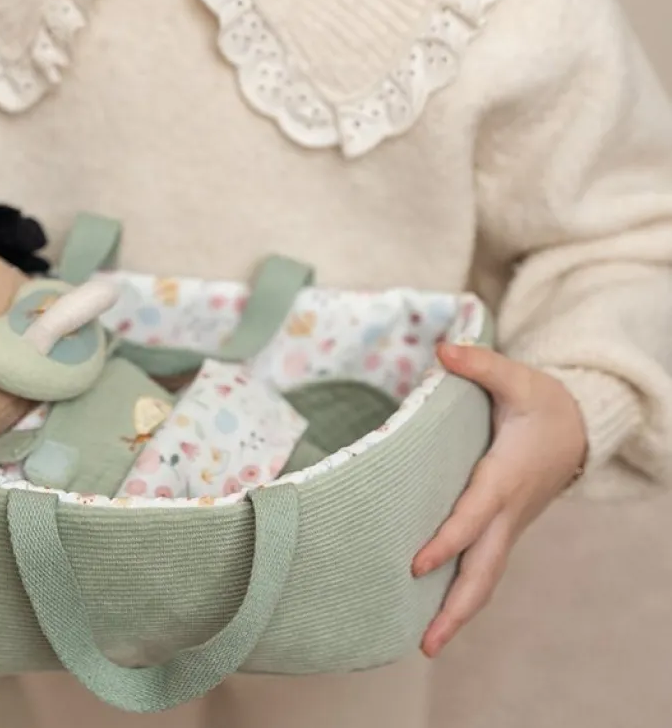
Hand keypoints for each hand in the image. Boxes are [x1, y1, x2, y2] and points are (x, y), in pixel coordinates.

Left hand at [412, 344, 586, 657]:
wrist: (578, 428)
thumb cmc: (543, 403)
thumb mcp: (516, 377)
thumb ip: (480, 364)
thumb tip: (443, 349)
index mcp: (504, 475)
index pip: (474, 514)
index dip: (447, 539)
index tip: (417, 564)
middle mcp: (507, 510)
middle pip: (484, 569)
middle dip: (457, 608)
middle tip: (426, 645)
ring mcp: (508, 525)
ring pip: (486, 576)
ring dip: (459, 611)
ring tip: (425, 645)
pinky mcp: (503, 528)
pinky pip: (484, 567)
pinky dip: (465, 594)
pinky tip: (436, 612)